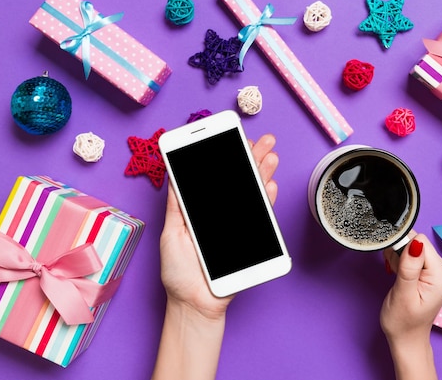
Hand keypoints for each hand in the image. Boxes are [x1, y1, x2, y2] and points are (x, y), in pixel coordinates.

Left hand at [158, 134, 279, 318]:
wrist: (193, 302)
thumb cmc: (179, 271)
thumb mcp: (171, 232)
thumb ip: (177, 205)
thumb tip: (174, 177)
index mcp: (202, 209)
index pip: (217, 178)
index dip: (226, 157)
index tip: (233, 139)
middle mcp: (222, 213)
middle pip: (239, 180)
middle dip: (251, 158)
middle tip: (261, 140)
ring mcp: (238, 225)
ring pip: (254, 193)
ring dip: (263, 173)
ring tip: (269, 155)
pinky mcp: (251, 240)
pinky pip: (262, 216)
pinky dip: (267, 200)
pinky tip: (269, 184)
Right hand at [380, 231, 441, 379]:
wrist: (407, 338)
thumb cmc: (403, 322)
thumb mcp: (403, 294)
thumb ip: (409, 267)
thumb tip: (415, 242)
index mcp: (441, 275)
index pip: (420, 241)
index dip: (402, 248)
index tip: (395, 266)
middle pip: (417, 242)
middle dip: (400, 252)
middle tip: (395, 274)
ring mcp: (438, 270)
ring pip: (413, 247)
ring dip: (399, 257)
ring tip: (398, 278)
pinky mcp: (429, 271)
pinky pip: (413, 254)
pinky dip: (401, 261)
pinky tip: (400, 276)